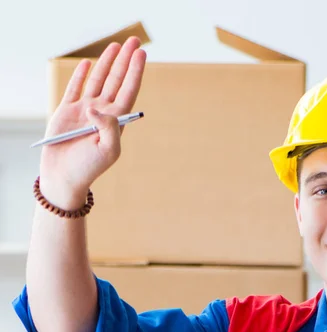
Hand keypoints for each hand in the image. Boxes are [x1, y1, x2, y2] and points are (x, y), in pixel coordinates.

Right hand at [39, 37, 146, 205]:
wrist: (65, 176)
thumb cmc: (89, 167)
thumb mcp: (108, 151)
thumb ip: (108, 128)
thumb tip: (96, 107)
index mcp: (116, 121)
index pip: (128, 91)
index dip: (135, 72)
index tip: (142, 55)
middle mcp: (102, 113)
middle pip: (116, 80)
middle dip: (125, 61)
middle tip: (134, 41)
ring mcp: (85, 110)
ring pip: (97, 80)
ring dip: (107, 63)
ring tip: (115, 45)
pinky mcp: (66, 111)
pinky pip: (75, 88)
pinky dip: (81, 75)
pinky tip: (87, 63)